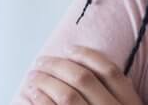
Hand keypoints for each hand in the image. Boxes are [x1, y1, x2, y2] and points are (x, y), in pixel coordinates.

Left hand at [21, 46, 143, 104]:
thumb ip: (116, 96)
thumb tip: (85, 69)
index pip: (111, 72)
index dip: (88, 56)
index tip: (69, 48)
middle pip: (83, 80)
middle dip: (57, 66)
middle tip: (40, 62)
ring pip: (66, 96)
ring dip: (44, 82)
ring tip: (32, 77)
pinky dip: (39, 101)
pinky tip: (31, 95)